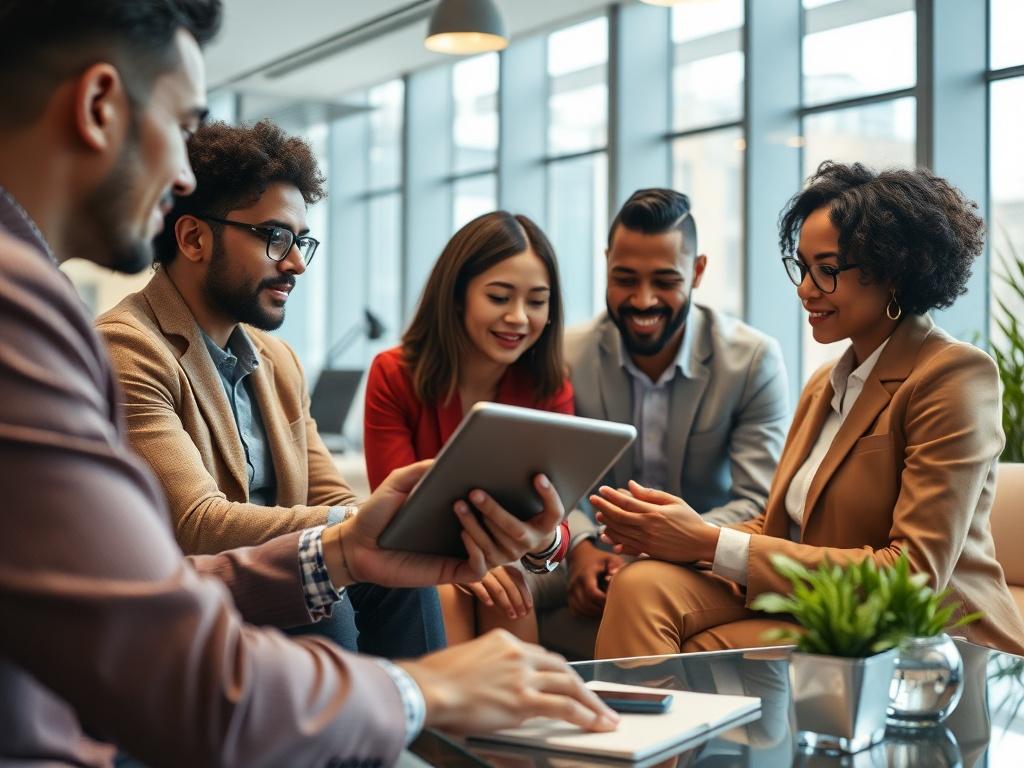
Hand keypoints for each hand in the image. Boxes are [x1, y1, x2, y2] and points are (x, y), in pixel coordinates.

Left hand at [328, 460, 489, 586]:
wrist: (356, 544)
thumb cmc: (377, 514)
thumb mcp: (397, 483)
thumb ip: (420, 469)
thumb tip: (449, 458)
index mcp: (453, 511)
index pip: (487, 504)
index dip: (498, 492)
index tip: (496, 473)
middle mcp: (460, 532)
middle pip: (498, 527)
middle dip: (498, 508)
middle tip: (481, 489)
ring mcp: (457, 553)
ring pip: (494, 549)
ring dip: (485, 528)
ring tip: (465, 506)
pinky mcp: (449, 572)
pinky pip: (478, 569)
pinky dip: (479, 554)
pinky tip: (465, 535)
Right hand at [399, 630, 618, 733]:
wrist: (428, 688)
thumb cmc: (436, 679)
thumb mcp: (466, 660)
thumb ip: (488, 668)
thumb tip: (496, 686)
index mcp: (503, 641)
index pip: (541, 656)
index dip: (558, 673)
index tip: (567, 684)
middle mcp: (518, 654)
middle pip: (562, 668)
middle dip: (582, 687)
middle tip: (597, 701)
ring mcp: (523, 676)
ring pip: (569, 686)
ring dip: (592, 703)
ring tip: (606, 717)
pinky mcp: (523, 700)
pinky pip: (564, 707)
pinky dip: (585, 716)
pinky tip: (596, 724)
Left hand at [452, 473, 563, 568]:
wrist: (526, 541)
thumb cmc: (527, 510)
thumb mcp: (534, 501)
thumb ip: (529, 486)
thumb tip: (520, 457)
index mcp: (546, 525)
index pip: (554, 512)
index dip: (549, 496)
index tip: (538, 476)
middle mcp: (531, 542)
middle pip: (515, 529)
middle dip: (493, 511)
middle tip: (474, 493)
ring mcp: (513, 555)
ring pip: (494, 543)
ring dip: (474, 524)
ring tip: (459, 506)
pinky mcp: (497, 563)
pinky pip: (483, 559)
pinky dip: (471, 545)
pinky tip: (462, 530)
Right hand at [458, 565, 532, 619]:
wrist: (457, 567)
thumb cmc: (482, 576)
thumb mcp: (497, 578)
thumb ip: (509, 588)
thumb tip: (525, 608)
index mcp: (503, 564)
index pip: (519, 579)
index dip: (526, 594)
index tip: (529, 608)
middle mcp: (495, 566)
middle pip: (510, 585)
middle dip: (518, 602)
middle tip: (521, 616)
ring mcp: (482, 570)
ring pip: (497, 588)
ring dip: (505, 604)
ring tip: (511, 616)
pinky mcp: (468, 575)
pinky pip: (478, 585)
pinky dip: (484, 595)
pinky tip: (490, 604)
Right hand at [567, 540, 623, 618]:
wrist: (579, 556)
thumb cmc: (598, 559)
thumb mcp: (609, 558)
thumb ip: (615, 564)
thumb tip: (613, 573)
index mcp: (585, 574)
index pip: (592, 593)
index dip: (603, 600)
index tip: (614, 601)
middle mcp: (575, 584)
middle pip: (586, 603)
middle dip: (600, 609)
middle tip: (612, 610)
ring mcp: (570, 591)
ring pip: (580, 609)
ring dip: (593, 613)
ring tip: (606, 612)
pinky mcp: (569, 596)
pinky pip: (575, 611)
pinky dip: (586, 614)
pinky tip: (596, 612)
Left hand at [589, 480, 719, 562]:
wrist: (703, 543)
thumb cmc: (690, 519)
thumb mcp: (673, 501)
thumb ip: (650, 494)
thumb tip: (631, 485)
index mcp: (654, 512)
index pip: (626, 502)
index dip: (611, 496)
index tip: (601, 490)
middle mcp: (648, 527)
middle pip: (618, 516)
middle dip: (603, 507)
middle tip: (593, 500)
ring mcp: (647, 541)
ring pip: (620, 532)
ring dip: (607, 523)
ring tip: (599, 516)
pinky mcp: (649, 552)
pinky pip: (627, 546)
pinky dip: (615, 541)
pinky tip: (608, 536)